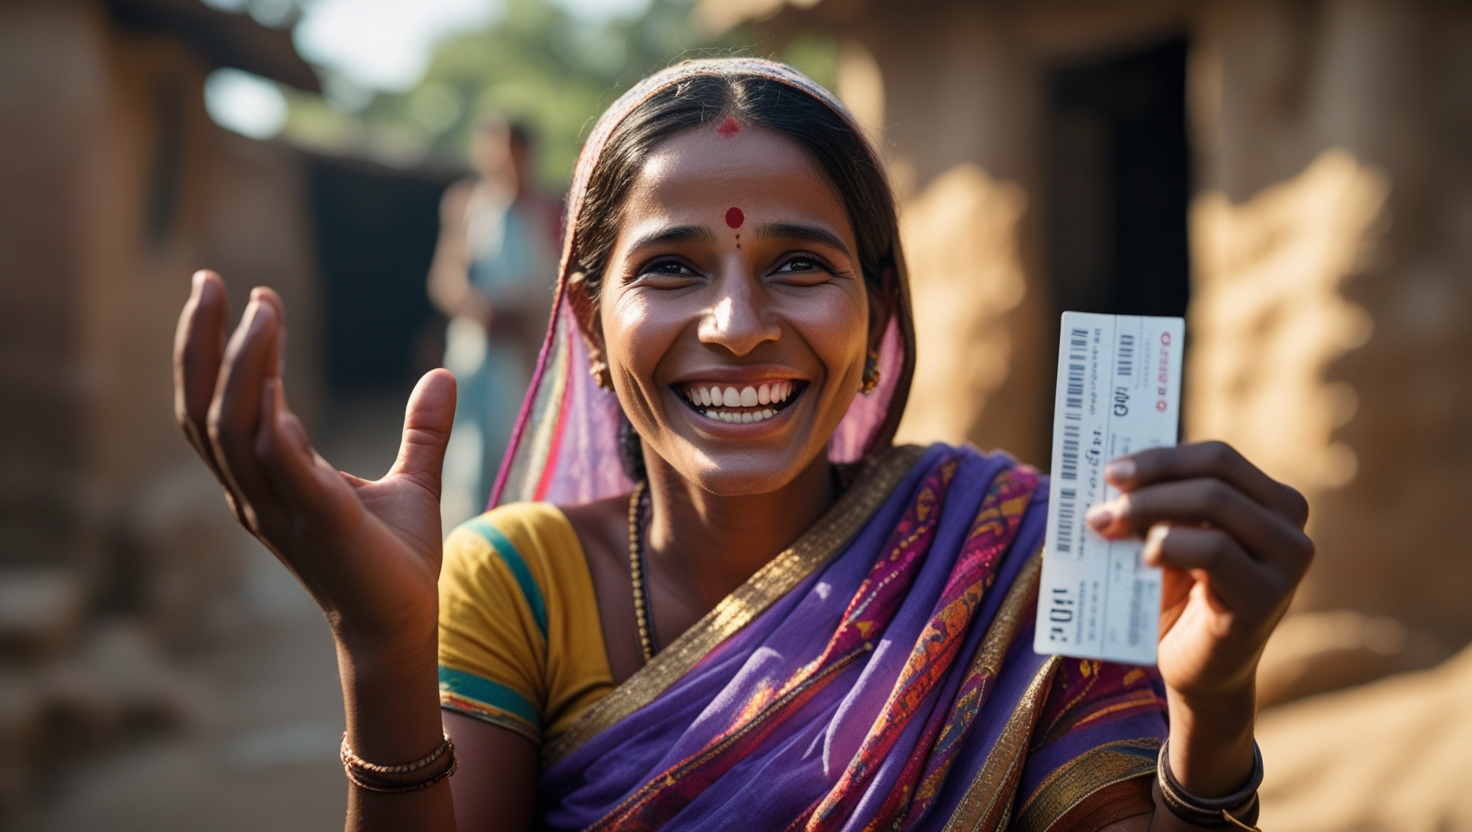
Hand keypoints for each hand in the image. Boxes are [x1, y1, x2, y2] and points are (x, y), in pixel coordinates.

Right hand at [173, 270, 456, 655]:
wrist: (406, 628)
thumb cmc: (397, 563)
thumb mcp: (413, 483)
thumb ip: (423, 431)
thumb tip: (444, 374)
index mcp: (270, 483)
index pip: (223, 408)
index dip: (218, 353)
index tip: (239, 293)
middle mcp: (260, 495)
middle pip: (203, 412)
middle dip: (200, 345)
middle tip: (209, 281)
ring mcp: (282, 511)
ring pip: (232, 431)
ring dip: (240, 367)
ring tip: (261, 309)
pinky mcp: (319, 523)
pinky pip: (278, 466)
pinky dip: (272, 424)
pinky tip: (277, 382)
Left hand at [1085, 441, 1312, 698]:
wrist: (1197, 670)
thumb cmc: (1179, 596)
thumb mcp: (1170, 537)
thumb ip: (1157, 502)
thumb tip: (1114, 473)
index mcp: (1271, 500)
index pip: (1217, 457)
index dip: (1161, 457)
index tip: (1110, 470)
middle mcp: (1290, 524)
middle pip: (1216, 472)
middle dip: (1151, 480)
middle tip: (1101, 502)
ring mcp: (1287, 561)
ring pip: (1216, 503)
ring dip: (1150, 508)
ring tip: (1107, 526)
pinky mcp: (1268, 597)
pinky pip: (1216, 550)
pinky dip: (1170, 543)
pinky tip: (1143, 556)